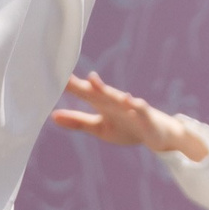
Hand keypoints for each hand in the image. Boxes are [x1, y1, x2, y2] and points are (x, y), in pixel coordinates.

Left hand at [52, 72, 208, 161]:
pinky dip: (136, 105)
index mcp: (101, 103)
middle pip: (96, 91)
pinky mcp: (146, 117)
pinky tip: (130, 100)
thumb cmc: (127, 127)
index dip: (66, 85)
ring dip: (105, 89)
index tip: (49, 75)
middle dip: (80, 83)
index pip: (82, 92)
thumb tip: (52, 116)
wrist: (158, 135)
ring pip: (117, 97)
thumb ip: (78, 121)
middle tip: (64, 75)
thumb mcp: (100, 128)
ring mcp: (131, 108)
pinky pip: (141, 110)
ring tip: (92, 81)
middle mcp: (114, 101)